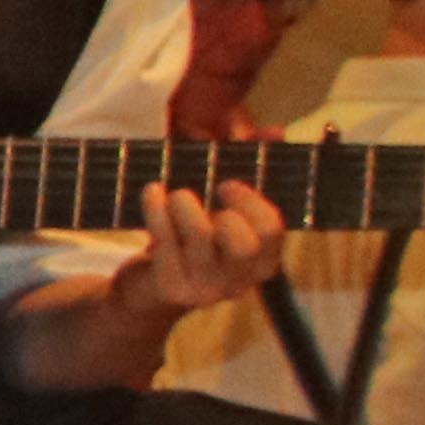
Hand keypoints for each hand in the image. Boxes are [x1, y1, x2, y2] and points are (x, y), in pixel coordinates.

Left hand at [123, 180, 286, 315]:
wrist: (149, 293)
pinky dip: (156, 210)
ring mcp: (207, 288)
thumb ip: (250, 169)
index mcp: (262, 261)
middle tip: (212, 189)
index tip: (227, 184)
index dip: (251, 201)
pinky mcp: (173, 288)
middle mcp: (240, 280)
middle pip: (245, 243)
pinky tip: (152, 192)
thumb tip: (275, 131)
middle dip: (228, 208)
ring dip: (185, 204)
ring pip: (202, 236)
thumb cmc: (192, 241)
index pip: (272, 230)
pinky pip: (166, 243)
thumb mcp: (222, 210)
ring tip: (174, 193)